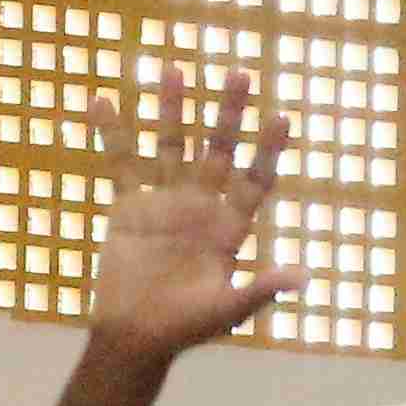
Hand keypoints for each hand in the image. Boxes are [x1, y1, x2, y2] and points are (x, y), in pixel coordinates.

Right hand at [84, 63, 299, 359]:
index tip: (281, 116)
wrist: (135, 337)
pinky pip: (120, 163)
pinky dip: (111, 133)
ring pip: (171, 144)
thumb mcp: (227, 310)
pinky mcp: (128, 207)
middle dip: (228, 113)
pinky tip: (102, 102)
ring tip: (174, 67)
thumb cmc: (185, 328)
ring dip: (172, 108)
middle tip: (239, 72)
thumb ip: (260, 290)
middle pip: (217, 149)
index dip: (268, 150)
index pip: (255, 179)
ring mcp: (164, 202)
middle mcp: (200, 205)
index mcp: (229, 227)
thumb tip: (304, 277)